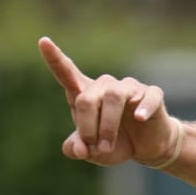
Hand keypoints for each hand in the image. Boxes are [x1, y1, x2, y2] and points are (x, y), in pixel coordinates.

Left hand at [39, 37, 182, 168]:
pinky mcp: (152, 95)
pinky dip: (143, 107)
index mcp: (86, 94)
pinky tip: (140, 118)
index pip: (67, 73)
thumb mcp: (91, 152)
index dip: (55, 58)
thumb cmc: (115, 143)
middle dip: (88, 127)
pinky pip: (147, 97)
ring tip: (107, 148)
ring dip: (107, 126)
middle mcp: (106, 86)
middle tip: (95, 149)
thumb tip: (80, 149)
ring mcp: (130, 88)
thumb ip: (77, 149)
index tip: (43, 42)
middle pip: (88, 98)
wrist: (146, 148)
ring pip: (113, 96)